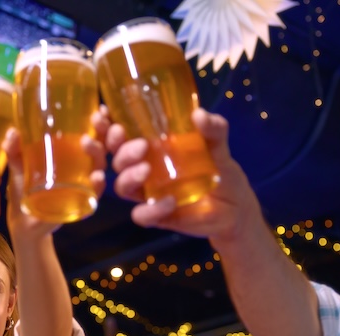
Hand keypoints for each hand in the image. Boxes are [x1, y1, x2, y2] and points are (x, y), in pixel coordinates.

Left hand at [1, 127, 106, 238]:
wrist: (22, 222)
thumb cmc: (24, 191)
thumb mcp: (18, 166)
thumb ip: (14, 150)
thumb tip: (12, 132)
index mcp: (70, 155)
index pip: (91, 134)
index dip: (100, 122)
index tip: (101, 109)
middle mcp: (81, 168)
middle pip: (101, 146)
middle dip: (104, 131)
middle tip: (97, 119)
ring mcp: (82, 186)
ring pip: (99, 166)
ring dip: (98, 153)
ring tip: (88, 142)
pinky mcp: (80, 204)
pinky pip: (95, 193)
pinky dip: (98, 185)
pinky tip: (96, 177)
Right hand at [96, 107, 260, 243]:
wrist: (236, 207)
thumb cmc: (220, 171)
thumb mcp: (218, 146)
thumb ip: (212, 129)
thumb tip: (198, 114)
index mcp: (152, 148)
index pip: (122, 136)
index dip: (106, 127)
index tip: (103, 114)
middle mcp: (144, 168)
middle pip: (117, 160)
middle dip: (121, 151)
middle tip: (141, 146)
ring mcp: (149, 193)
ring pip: (122, 186)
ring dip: (129, 177)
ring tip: (147, 170)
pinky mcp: (156, 216)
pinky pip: (141, 215)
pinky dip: (151, 209)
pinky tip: (170, 201)